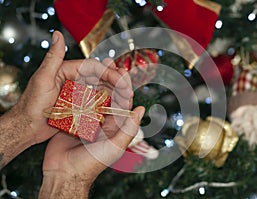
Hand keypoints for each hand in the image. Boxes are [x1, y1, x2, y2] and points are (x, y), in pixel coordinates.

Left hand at [12, 31, 132, 144]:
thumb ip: (53, 57)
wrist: (26, 127)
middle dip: (117, 84)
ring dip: (116, 94)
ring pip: (102, 90)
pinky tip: (117, 108)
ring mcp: (79, 93)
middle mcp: (76, 80)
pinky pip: (97, 103)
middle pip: (101, 78)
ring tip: (127, 100)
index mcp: (68, 70)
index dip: (109, 73)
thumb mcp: (42, 79)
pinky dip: (108, 104)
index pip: (94, 67)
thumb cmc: (31, 104)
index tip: (122, 81)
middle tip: (129, 92)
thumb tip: (57, 35)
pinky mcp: (80, 106)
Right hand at [39, 68, 143, 196]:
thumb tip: (142, 109)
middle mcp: (102, 120)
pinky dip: (78, 89)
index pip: (123, 102)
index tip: (123, 70)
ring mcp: (87, 119)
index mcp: (114, 125)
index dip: (124, 86)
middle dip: (109, 78)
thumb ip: (128, 129)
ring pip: (93, 95)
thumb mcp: (114, 146)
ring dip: (94, 80)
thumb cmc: (91, 163)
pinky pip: (77, 102)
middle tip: (108, 61)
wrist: (64, 173)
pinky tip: (77, 76)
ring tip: (94, 64)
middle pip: (108, 95)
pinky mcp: (72, 119)